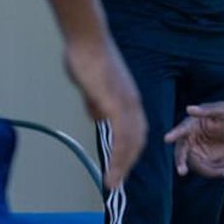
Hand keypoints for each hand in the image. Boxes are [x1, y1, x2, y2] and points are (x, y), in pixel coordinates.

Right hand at [62, 34, 144, 190]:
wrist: (86, 39)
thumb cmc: (86, 57)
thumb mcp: (93, 86)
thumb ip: (96, 102)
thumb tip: (98, 117)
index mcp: (129, 99)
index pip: (135, 131)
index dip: (130, 151)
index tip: (122, 167)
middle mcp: (133, 104)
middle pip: (137, 141)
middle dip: (128, 164)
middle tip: (117, 182)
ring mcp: (126, 104)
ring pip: (130, 144)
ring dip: (122, 167)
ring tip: (112, 185)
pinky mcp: (115, 105)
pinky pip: (121, 138)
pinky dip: (118, 158)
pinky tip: (111, 171)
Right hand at [166, 101, 223, 177]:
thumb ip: (208, 110)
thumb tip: (189, 109)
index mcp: (192, 124)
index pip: (181, 130)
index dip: (174, 134)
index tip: (167, 138)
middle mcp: (190, 139)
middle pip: (181, 152)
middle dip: (181, 162)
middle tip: (182, 171)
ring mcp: (196, 151)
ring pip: (195, 165)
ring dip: (211, 168)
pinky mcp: (203, 161)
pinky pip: (206, 171)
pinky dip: (217, 170)